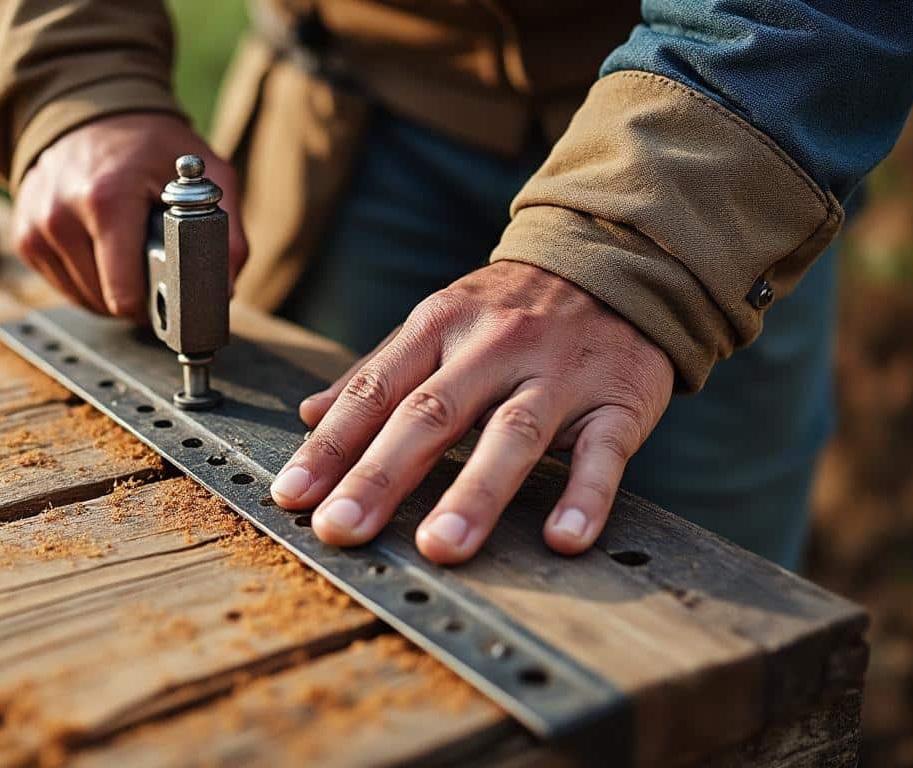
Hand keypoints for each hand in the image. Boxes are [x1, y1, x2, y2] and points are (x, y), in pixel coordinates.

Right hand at [13, 113, 247, 316]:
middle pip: (106, 302)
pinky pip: (62, 286)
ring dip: (110, 291)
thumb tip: (225, 289)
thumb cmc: (149, 144)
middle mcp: (61, 215)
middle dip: (136, 295)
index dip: (155, 304)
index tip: (171, 295)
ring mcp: (36, 227)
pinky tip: (102, 251)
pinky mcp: (24, 237)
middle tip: (155, 265)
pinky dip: (86, 279)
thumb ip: (226, 232)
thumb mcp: (205, 174)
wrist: (88, 108)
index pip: (124, 295)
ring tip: (129, 255)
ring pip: (83, 300)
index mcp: (106, 200)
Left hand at [269, 261, 673, 563]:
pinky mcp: (619, 401)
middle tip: (341, 530)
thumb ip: (378, 372)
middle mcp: (494, 348)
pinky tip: (564, 539)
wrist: (620, 261)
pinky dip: (586, 496)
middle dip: (381, 476)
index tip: (292, 496)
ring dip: (475, 493)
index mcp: (439, 326)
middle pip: (430, 415)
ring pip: (512, 435)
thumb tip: (310, 415)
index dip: (331, 446)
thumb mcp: (440, 321)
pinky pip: (603, 452)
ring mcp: (558, 375)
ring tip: (439, 546)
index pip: (375, 392)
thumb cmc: (512, 309)